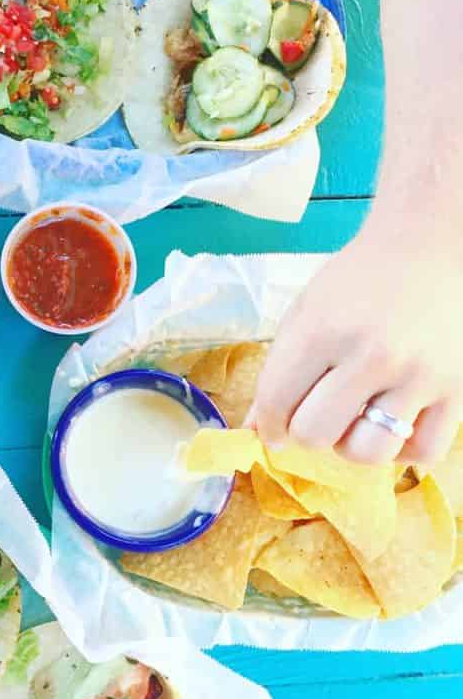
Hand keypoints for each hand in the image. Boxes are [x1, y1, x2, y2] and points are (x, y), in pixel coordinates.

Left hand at [248, 212, 462, 464]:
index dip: (269, 426)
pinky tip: (393, 423)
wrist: (430, 246)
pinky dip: (402, 449)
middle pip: (315, 435)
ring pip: (367, 453)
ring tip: (355, 420)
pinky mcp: (458, 390)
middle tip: (317, 415)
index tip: (274, 430)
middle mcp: (371, 356)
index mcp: (322, 330)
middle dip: (306, 432)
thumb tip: (256, 428)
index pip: (277, 402)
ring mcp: (419, 376)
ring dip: (351, 445)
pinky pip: (422, 451)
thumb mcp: (305, 313)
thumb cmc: (358, 280)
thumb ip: (278, 371)